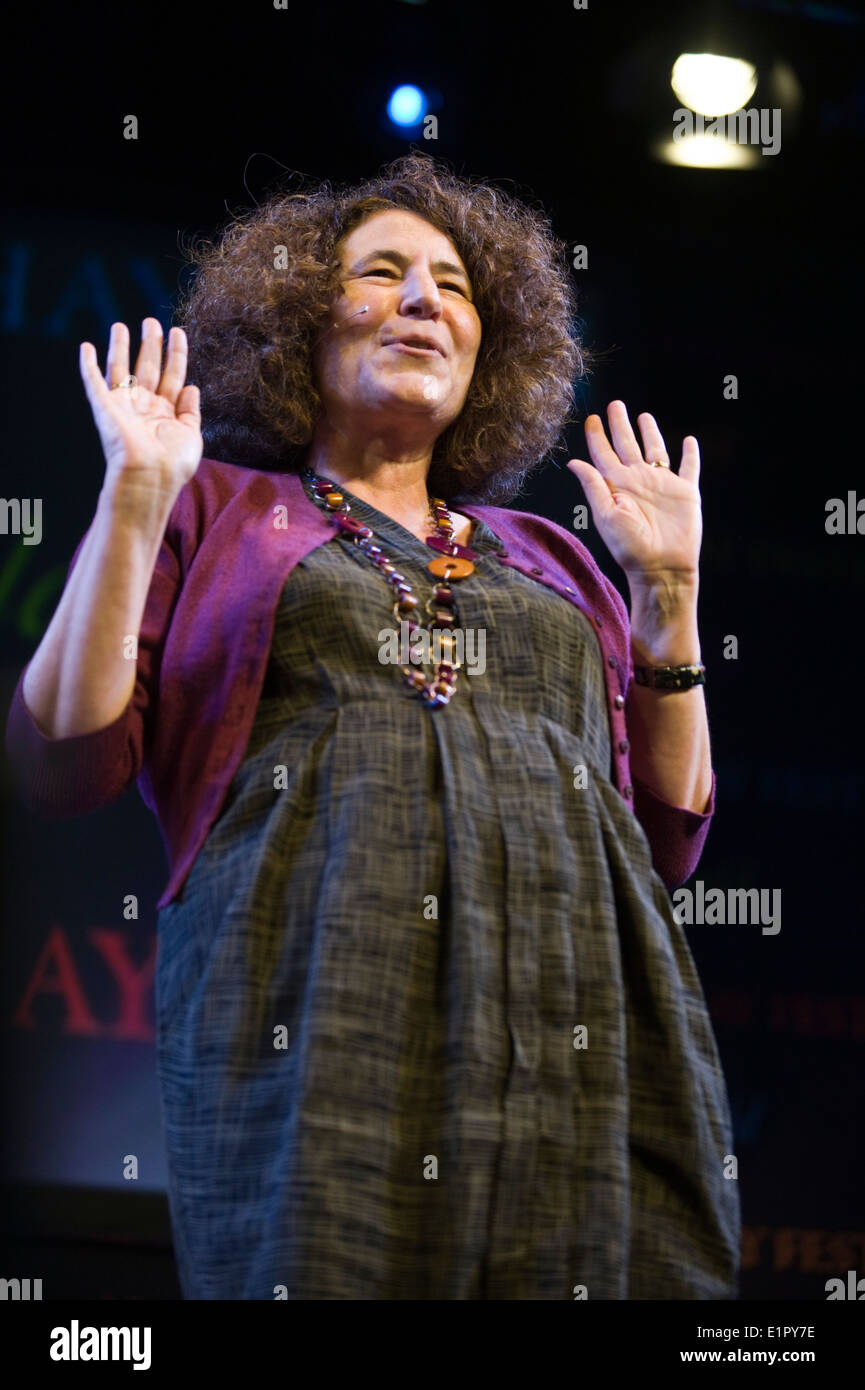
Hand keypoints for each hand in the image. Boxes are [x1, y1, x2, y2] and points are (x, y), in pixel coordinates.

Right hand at [79, 318, 202, 511]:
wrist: (149, 477)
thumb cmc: (173, 463)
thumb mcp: (192, 435)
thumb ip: (191, 411)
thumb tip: (192, 386)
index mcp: (166, 412)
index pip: (173, 374)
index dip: (175, 353)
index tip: (177, 331)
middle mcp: (144, 406)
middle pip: (147, 367)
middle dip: (150, 344)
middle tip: (151, 322)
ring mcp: (123, 406)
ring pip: (120, 369)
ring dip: (119, 346)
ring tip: (121, 325)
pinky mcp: (104, 407)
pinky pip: (93, 382)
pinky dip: (87, 365)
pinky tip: (86, 347)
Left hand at [566, 401, 700, 582]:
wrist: (661, 568)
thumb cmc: (630, 548)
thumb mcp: (606, 515)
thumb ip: (593, 486)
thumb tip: (573, 462)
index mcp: (617, 485)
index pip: (604, 454)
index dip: (597, 436)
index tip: (592, 418)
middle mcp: (639, 481)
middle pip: (628, 445)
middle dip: (621, 425)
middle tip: (615, 405)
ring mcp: (663, 485)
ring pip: (656, 450)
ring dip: (651, 433)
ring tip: (644, 416)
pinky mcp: (685, 493)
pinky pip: (689, 468)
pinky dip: (690, 454)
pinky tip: (689, 441)